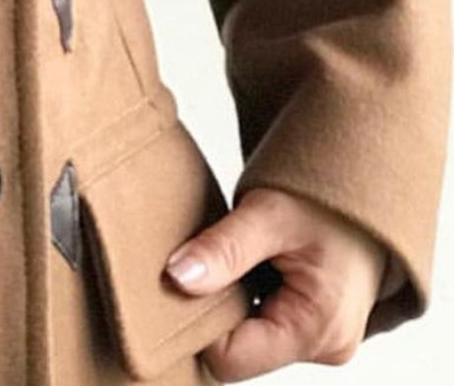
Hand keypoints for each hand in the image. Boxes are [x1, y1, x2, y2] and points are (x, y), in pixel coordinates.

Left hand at [162, 186, 389, 379]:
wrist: (369, 185)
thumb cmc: (325, 198)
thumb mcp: (267, 214)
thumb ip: (222, 250)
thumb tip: (175, 278)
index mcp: (317, 330)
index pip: (230, 359)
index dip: (198, 323)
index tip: (181, 279)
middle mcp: (325, 346)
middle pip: (240, 353)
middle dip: (213, 312)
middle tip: (202, 263)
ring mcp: (323, 339)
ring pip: (251, 339)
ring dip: (231, 302)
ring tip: (231, 259)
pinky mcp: (317, 326)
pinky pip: (266, 324)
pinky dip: (247, 297)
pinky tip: (247, 265)